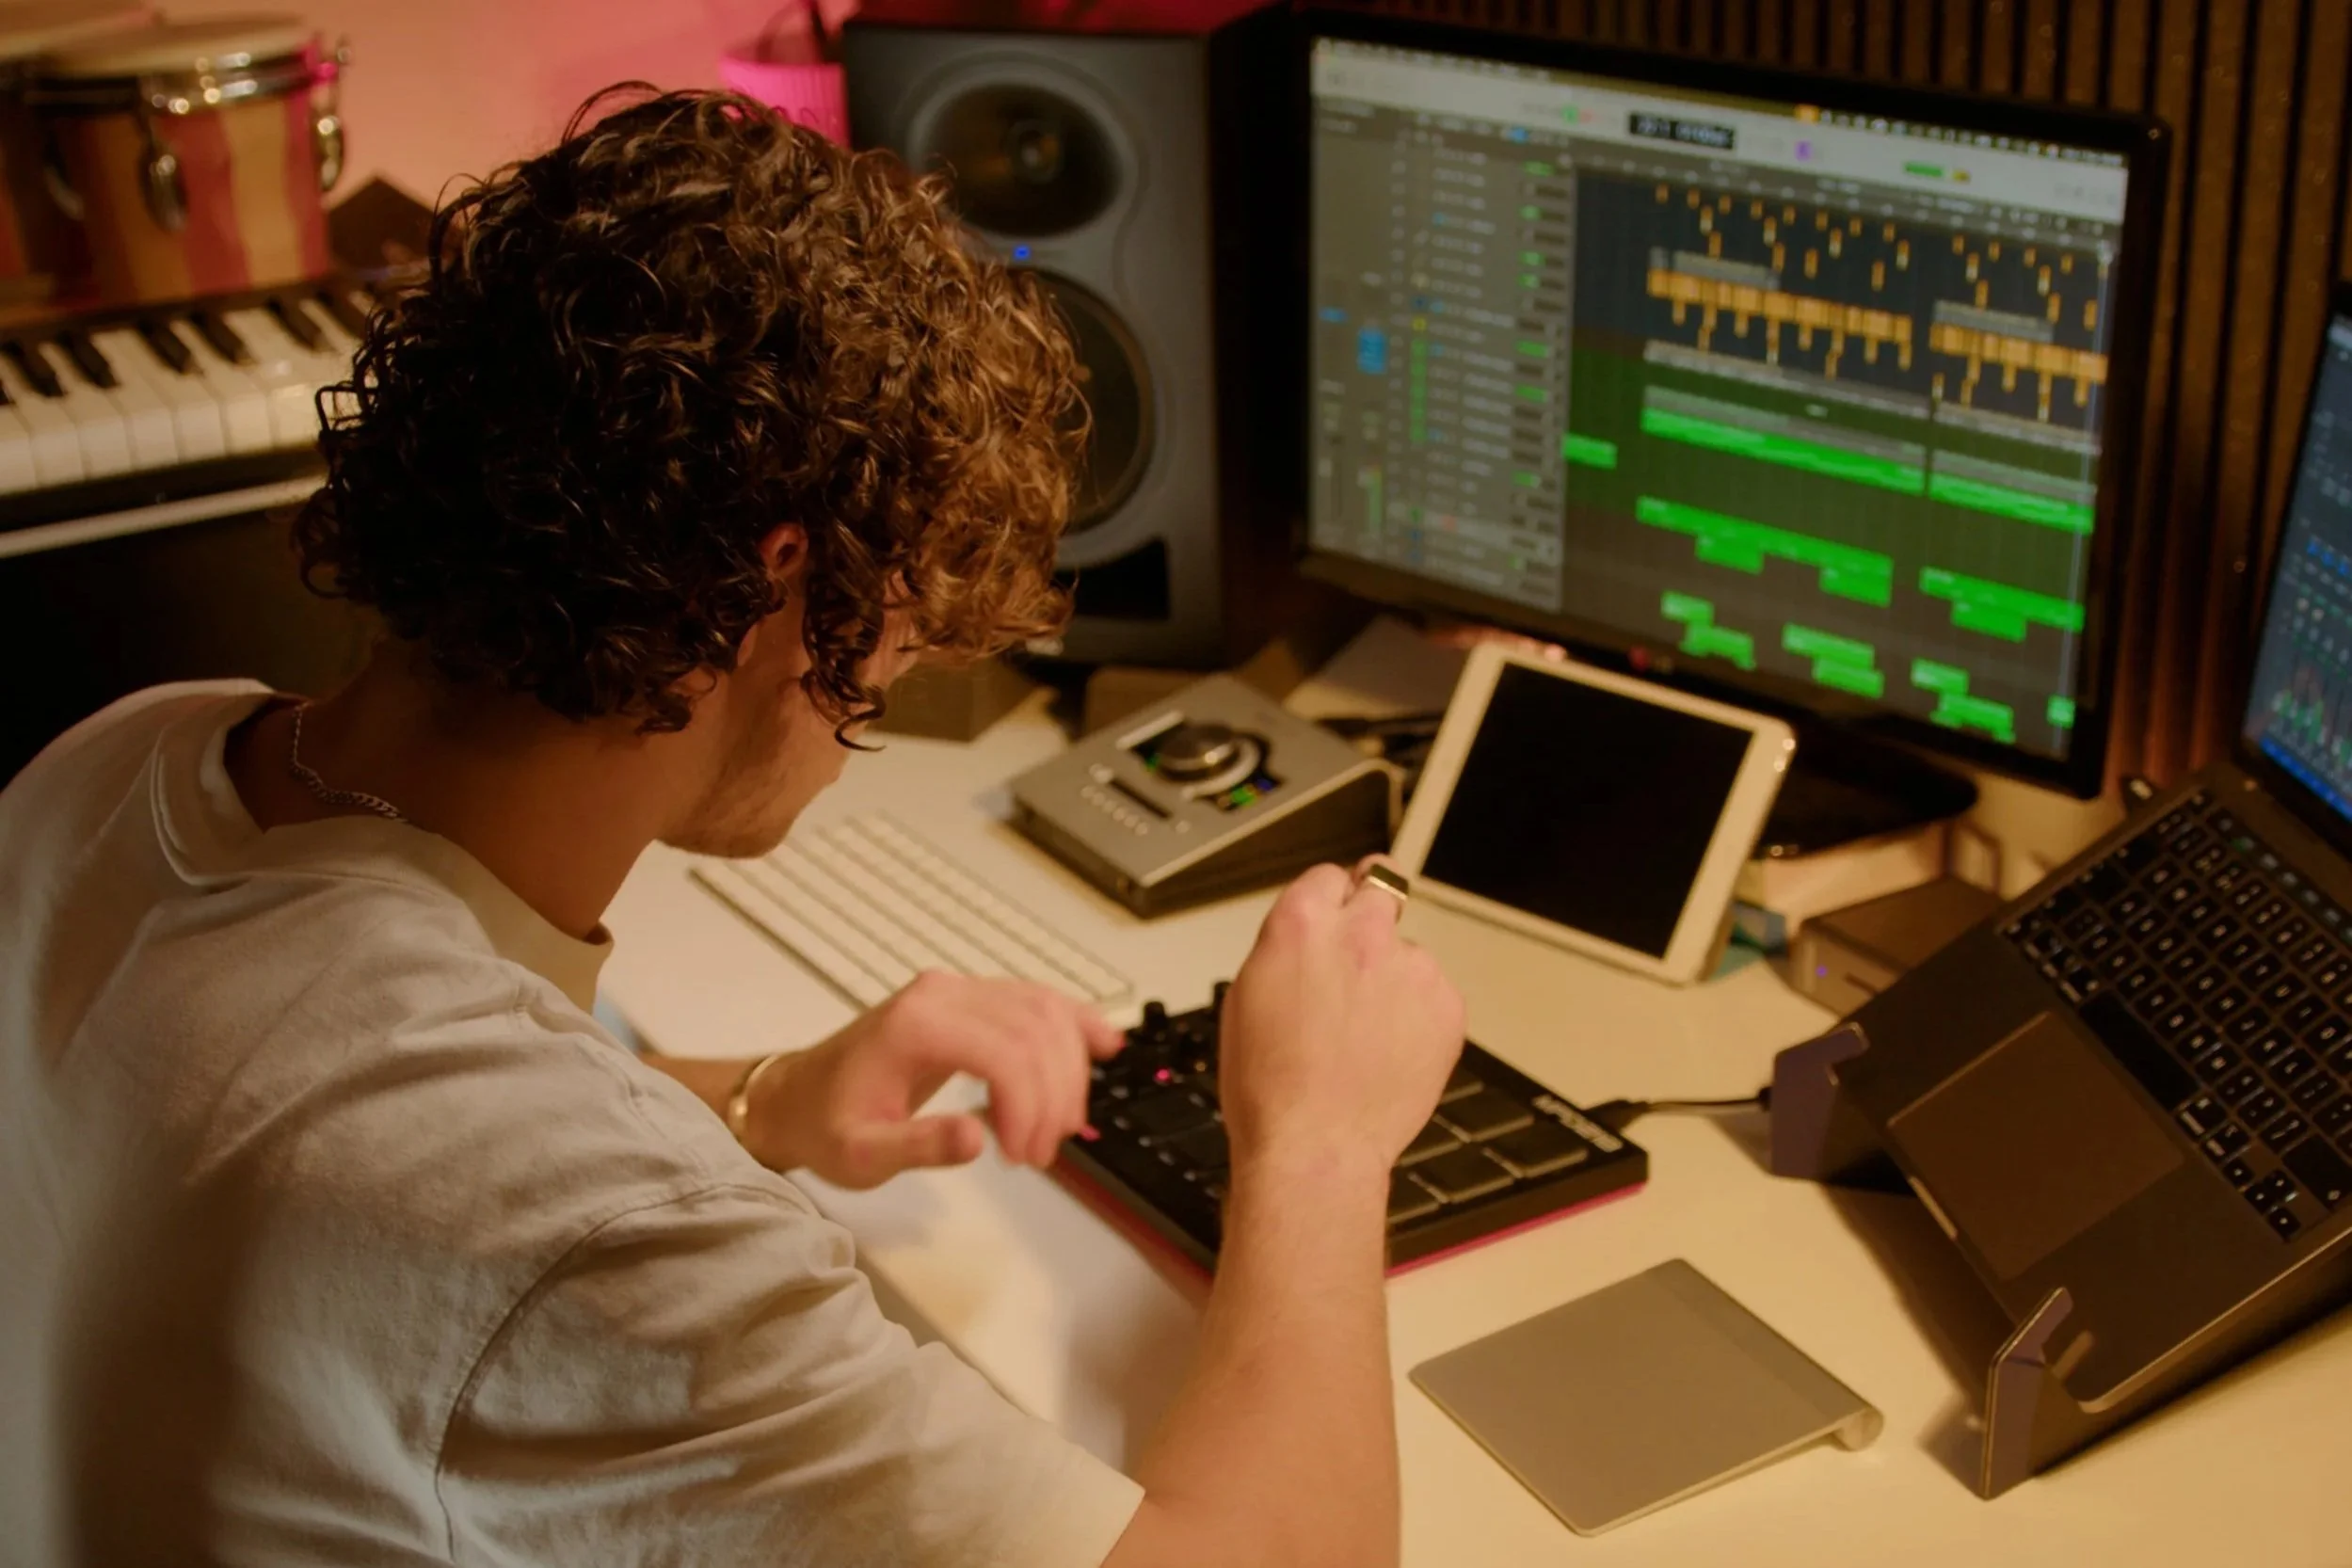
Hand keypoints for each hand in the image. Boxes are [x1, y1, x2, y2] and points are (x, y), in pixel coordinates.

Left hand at [741, 972, 1126, 1188]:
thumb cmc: (826, 1126)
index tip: (1023, 1157)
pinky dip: (1074, 1022)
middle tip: (1041, 1154)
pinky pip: (1035, 1001)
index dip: (1030, 1106)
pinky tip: (1106, 1042)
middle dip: (1055, 1095)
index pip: (1004, 1052)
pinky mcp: (971, 999)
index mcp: (916, 1024)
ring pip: (1045, 1011)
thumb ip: (916, 1147)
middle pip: (1035, 1029)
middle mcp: (943, 993)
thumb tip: (977, 1139)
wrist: (797, 1097)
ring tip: (1061, 1127)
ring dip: (1068, 1070)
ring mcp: (959, 990)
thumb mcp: (859, 1154)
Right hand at [1216, 860, 1465, 1175]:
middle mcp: (1361, 935)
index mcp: (1302, 925)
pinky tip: (1390, 1052)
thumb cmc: (1269, 1086)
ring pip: (1409, 953)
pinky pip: (1434, 995)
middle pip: (1381, 887)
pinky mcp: (1446, 1005)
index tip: (1336, 913)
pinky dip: (1419, 1017)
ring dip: (1394, 979)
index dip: (1330, 900)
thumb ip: (1285, 949)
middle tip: (1363, 954)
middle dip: (1372, 913)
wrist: (1316, 1146)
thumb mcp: (1246, 996)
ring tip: (1368, 1035)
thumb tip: (1308, 938)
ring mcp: (1410, 968)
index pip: (1329, 876)